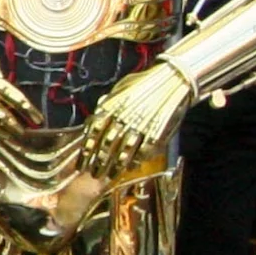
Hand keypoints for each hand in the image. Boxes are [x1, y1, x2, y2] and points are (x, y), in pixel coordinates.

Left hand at [79, 64, 191, 179]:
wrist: (173, 78)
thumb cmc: (146, 83)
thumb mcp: (121, 88)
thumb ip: (107, 103)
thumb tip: (96, 115)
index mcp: (111, 107)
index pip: (93, 133)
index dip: (87, 151)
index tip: (82, 164)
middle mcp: (123, 118)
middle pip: (107, 146)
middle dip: (99, 163)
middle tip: (94, 174)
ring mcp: (140, 126)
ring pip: (124, 151)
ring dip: (115, 166)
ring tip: (109, 176)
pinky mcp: (156, 131)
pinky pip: (143, 150)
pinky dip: (136, 160)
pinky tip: (130, 167)